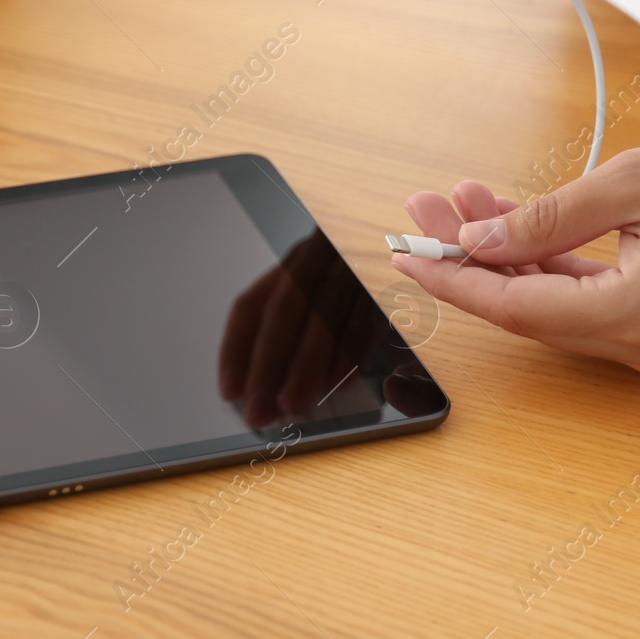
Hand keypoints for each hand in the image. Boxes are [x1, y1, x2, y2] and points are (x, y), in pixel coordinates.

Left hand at [218, 232, 375, 427]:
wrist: (409, 227)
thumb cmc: (366, 268)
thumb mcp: (330, 286)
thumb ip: (301, 323)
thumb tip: (267, 382)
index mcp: (297, 260)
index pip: (253, 303)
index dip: (236, 349)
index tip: (229, 391)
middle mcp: (320, 256)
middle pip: (283, 310)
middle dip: (267, 365)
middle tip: (258, 411)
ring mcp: (354, 261)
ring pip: (322, 313)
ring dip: (305, 365)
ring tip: (294, 404)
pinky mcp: (386, 275)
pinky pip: (365, 314)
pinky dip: (351, 349)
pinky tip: (339, 381)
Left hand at [391, 128, 639, 374]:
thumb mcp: (631, 183)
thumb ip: (545, 218)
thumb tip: (476, 241)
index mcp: (632, 318)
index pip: (514, 308)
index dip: (453, 278)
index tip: (404, 251)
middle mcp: (638, 343)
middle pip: (526, 305)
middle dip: (469, 255)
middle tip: (422, 208)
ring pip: (550, 298)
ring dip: (504, 250)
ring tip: (457, 198)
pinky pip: (584, 292)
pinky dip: (544, 256)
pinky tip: (508, 214)